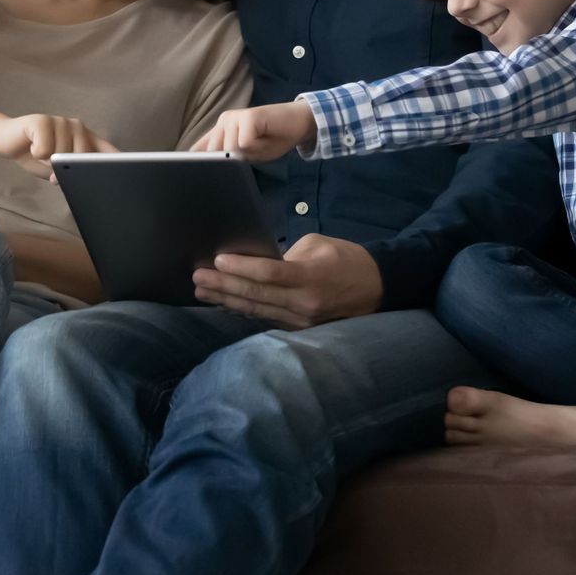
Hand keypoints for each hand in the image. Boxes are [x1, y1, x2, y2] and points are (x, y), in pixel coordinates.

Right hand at [0, 114, 116, 177]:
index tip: (132, 177)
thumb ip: (75, 174)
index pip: (110, 153)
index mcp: (87, 139)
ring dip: (47, 162)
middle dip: (67, 169)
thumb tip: (88, 185)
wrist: (7, 141)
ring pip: (62, 154)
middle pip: (84, 157)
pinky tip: (31, 145)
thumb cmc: (36, 155)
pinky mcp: (42, 120)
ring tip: (39, 152)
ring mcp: (61, 121)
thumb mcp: (59, 169)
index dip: (121, 164)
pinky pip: (45, 149)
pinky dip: (36, 153)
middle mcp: (78, 127)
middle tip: (50, 165)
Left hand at [190, 100, 316, 161]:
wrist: (298, 124)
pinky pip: (245, 143)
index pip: (198, 150)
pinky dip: (258, 147)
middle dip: (235, 161)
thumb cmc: (272, 140)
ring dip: (250, 153)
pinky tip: (266, 136)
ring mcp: (234, 117)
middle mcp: (223, 121)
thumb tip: (209, 167)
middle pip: (216, 155)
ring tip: (261, 142)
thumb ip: (228, 159)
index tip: (194, 176)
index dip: (197, 163)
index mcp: (219, 131)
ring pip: (232, 150)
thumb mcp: (246, 155)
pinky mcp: (247, 116)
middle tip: (254, 150)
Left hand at [192, 234, 382, 328]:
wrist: (377, 289)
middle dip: (223, 285)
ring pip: (257, 310)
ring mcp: (301, 321)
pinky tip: (223, 304)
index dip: (241, 267)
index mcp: (310, 278)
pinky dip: (242, 310)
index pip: (269, 274)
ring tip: (202, 291)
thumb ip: (286, 255)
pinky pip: (265, 318)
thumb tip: (257, 262)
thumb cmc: (346, 259)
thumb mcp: (318, 245)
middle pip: (256, 295)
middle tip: (198, 277)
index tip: (217, 258)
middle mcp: (304, 304)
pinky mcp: (299, 329)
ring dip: (226, 300)